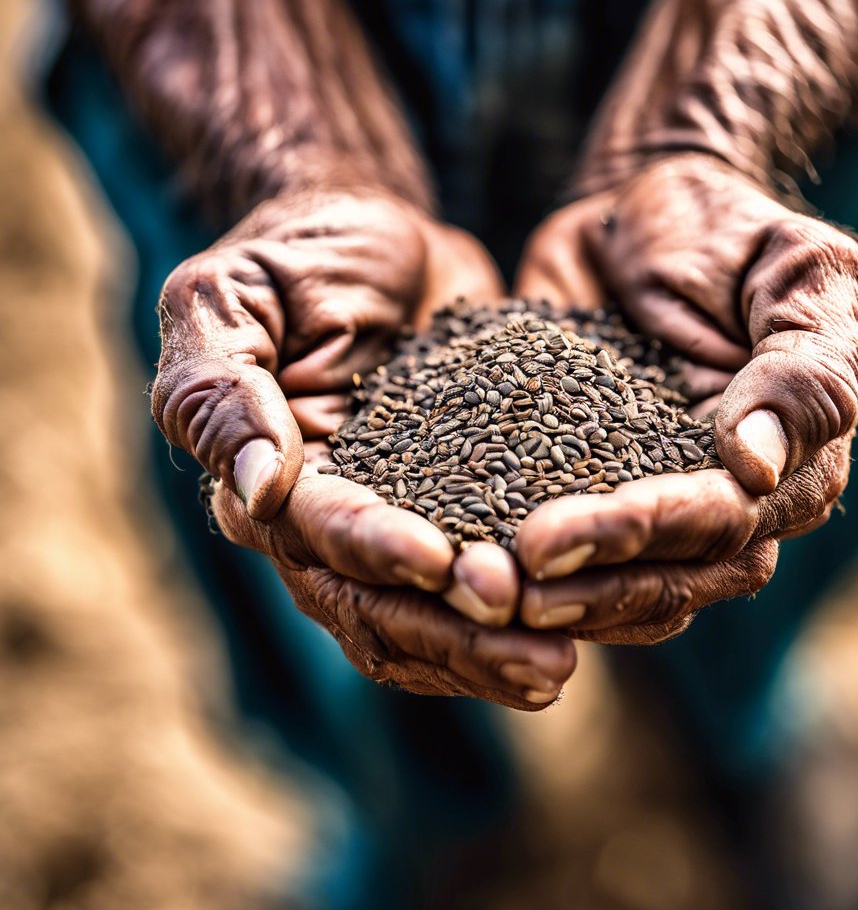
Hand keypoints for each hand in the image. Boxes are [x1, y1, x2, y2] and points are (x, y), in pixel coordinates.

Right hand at [152, 189, 575, 705]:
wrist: (380, 241)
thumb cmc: (298, 255)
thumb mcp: (233, 297)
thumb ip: (222, 389)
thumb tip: (253, 489)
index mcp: (269, 483)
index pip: (318, 536)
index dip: (376, 553)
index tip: (442, 560)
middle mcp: (329, 525)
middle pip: (378, 607)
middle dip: (449, 631)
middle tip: (530, 653)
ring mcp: (399, 526)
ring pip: (430, 619)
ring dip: (488, 650)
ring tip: (558, 668)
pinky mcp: (463, 512)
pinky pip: (486, 579)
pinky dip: (522, 617)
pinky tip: (581, 634)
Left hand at [512, 153, 857, 642]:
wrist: (639, 207)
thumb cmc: (731, 228)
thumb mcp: (797, 270)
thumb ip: (800, 367)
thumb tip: (755, 470)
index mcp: (797, 460)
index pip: (726, 522)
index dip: (643, 534)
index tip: (553, 537)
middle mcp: (732, 500)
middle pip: (675, 576)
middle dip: (592, 584)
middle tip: (508, 583)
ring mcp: (659, 501)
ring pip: (625, 587)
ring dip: (560, 598)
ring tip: (484, 594)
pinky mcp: (593, 490)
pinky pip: (572, 553)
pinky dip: (527, 570)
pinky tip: (467, 572)